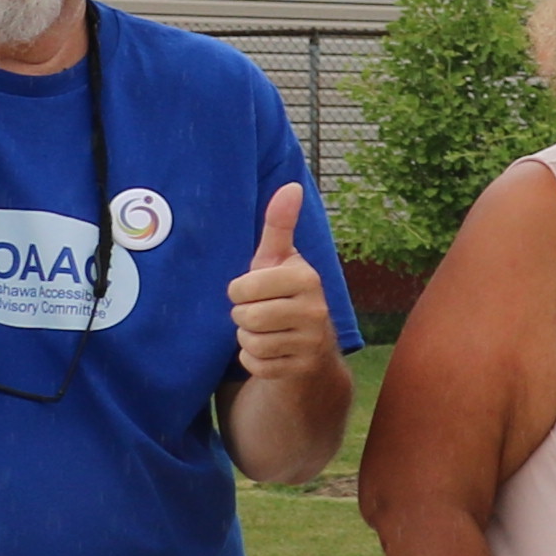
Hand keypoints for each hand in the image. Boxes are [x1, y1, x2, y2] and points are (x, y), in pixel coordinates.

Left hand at [226, 184, 337, 386]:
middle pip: (244, 317)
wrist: (312, 345)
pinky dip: (255, 360)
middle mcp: (316, 310)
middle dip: (243, 317)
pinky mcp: (302, 369)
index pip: (242, 287)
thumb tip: (290, 186)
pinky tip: (272, 351)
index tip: (255, 290)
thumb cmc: (285, 294)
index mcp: (307, 278)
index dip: (240, 290)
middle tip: (261, 312)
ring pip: (250, 342)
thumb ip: (279, 225)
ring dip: (249, 339)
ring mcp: (311, 342)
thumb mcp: (279, 260)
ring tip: (267, 331)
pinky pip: (256, 365)